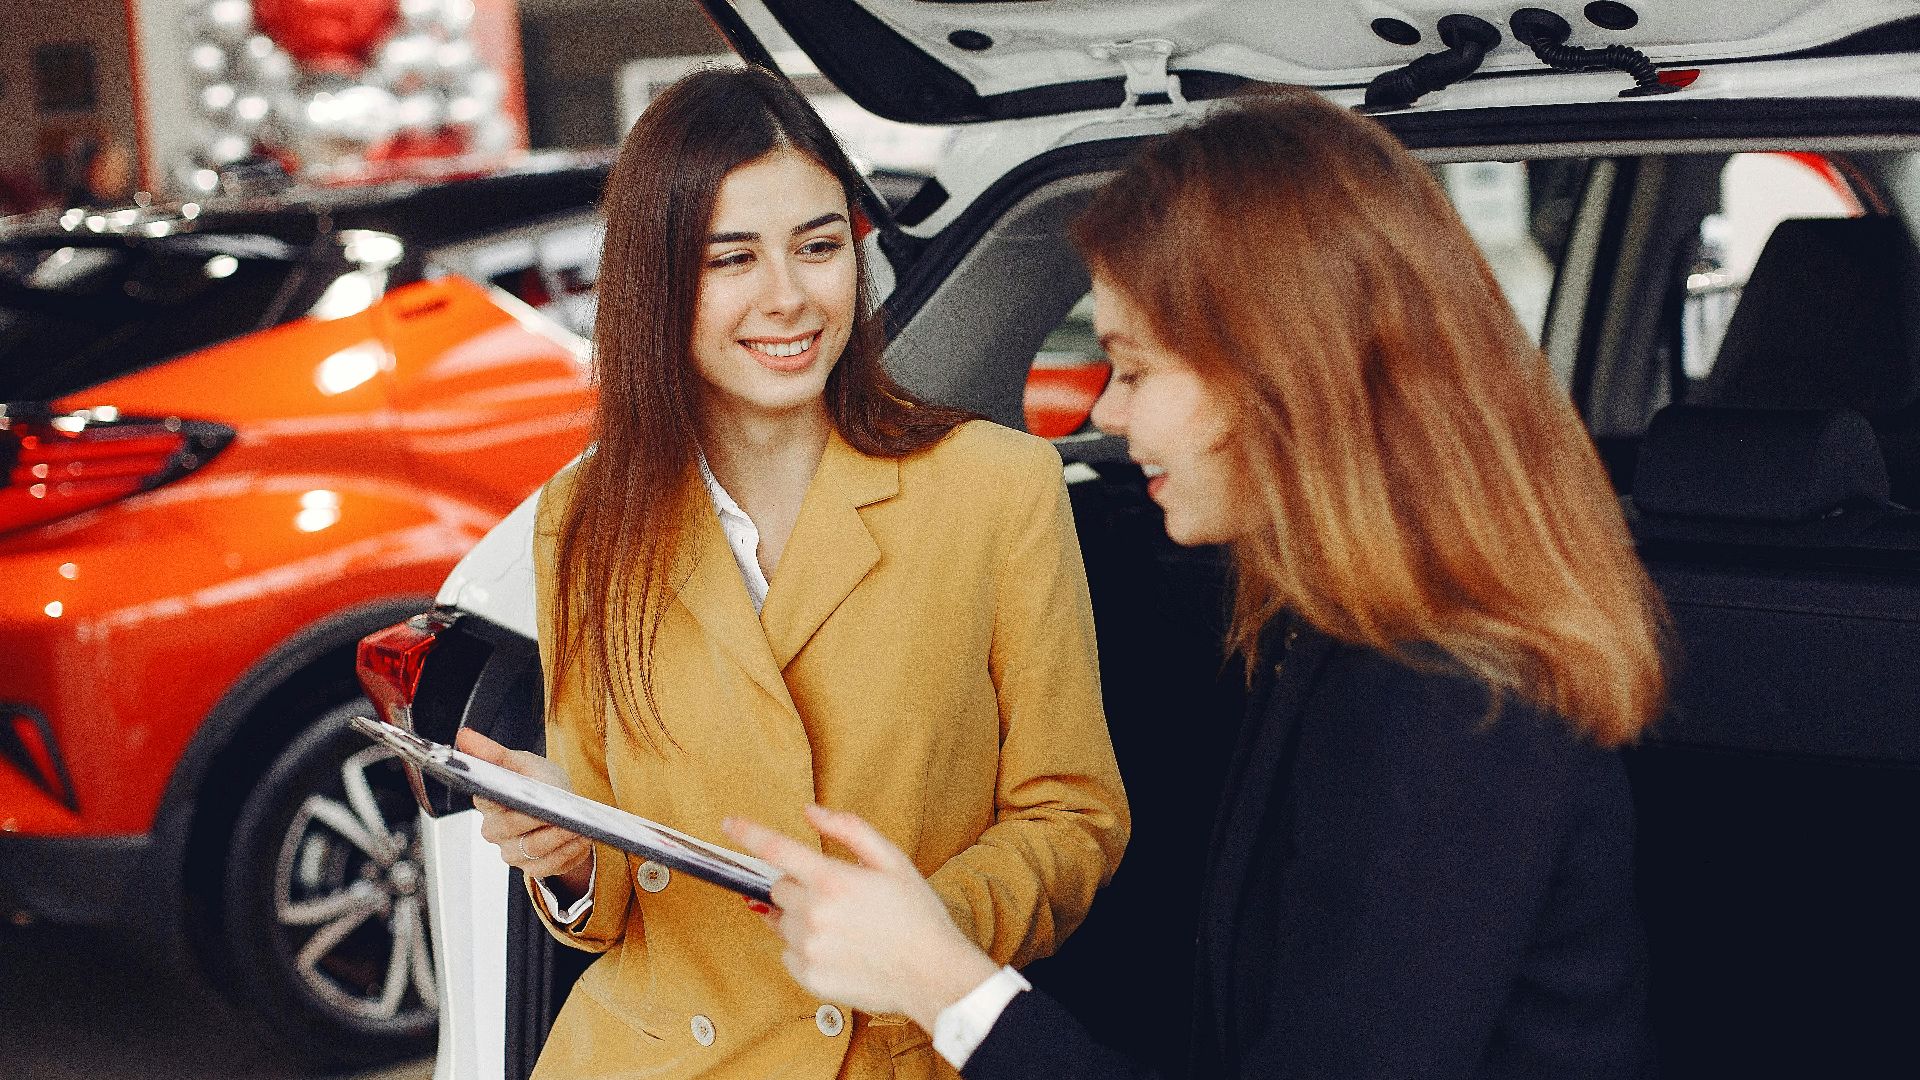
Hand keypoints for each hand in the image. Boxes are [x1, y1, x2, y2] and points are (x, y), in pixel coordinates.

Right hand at [455, 728, 592, 893]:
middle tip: (561, 811)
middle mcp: (493, 831)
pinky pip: (549, 866)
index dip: (504, 797)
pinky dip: (568, 852)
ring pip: (533, 849)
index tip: (523, 793)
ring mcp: (511, 852)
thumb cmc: (537, 783)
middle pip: (511, 827)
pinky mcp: (532, 868)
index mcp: (487, 802)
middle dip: (538, 818)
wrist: (562, 809)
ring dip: (559, 837)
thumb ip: (495, 753)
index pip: (486, 799)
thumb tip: (464, 735)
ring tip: (578, 825)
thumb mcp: (522, 763)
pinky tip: (582, 838)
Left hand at [724, 804, 1001, 1030]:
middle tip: (837, 898)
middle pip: (779, 889)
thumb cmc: (917, 915)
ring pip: (782, 922)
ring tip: (844, 928)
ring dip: (802, 919)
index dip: (748, 833)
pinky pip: (788, 954)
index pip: (776, 849)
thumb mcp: (892, 860)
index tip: (729, 824)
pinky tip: (839, 950)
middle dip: (800, 887)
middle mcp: (814, 914)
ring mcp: (808, 948)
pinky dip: (806, 949)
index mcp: (832, 880)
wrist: (932, 974)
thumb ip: (849, 830)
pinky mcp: (808, 976)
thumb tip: (810, 812)